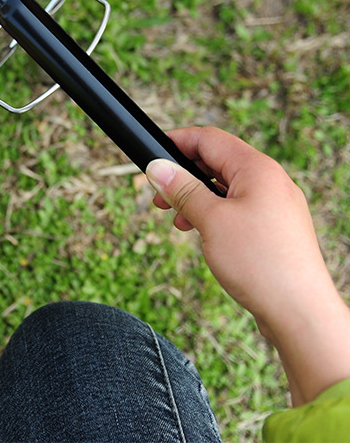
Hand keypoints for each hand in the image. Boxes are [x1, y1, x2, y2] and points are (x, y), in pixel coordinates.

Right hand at [145, 126, 349, 405]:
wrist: (300, 313)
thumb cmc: (260, 263)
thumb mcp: (210, 220)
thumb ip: (182, 189)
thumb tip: (157, 167)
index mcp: (257, 169)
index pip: (209, 139)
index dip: (177, 142)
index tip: (152, 152)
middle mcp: (270, 180)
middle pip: (217, 162)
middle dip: (184, 174)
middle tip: (158, 193)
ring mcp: (275, 204)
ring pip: (226, 187)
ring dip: (196, 196)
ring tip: (174, 216)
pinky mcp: (275, 227)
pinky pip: (237, 207)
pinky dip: (213, 213)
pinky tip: (198, 231)